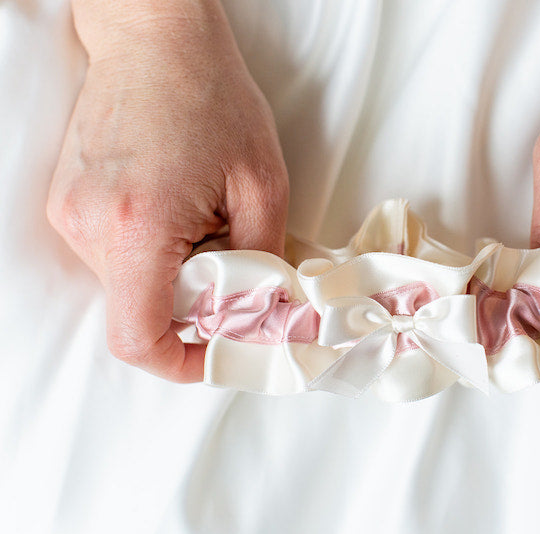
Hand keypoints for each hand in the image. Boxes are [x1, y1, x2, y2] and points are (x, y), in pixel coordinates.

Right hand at [47, 1, 287, 381]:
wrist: (154, 38)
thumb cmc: (212, 99)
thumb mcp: (263, 184)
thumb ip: (265, 260)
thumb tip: (262, 312)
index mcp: (138, 227)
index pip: (138, 337)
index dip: (180, 363)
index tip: (216, 354)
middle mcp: (90, 226)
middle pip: (140, 311)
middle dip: (193, 304)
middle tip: (232, 261)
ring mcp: (70, 214)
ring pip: (128, 284)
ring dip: (173, 273)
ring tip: (203, 220)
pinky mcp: (68, 201)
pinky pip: (113, 255)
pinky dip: (152, 251)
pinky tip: (177, 206)